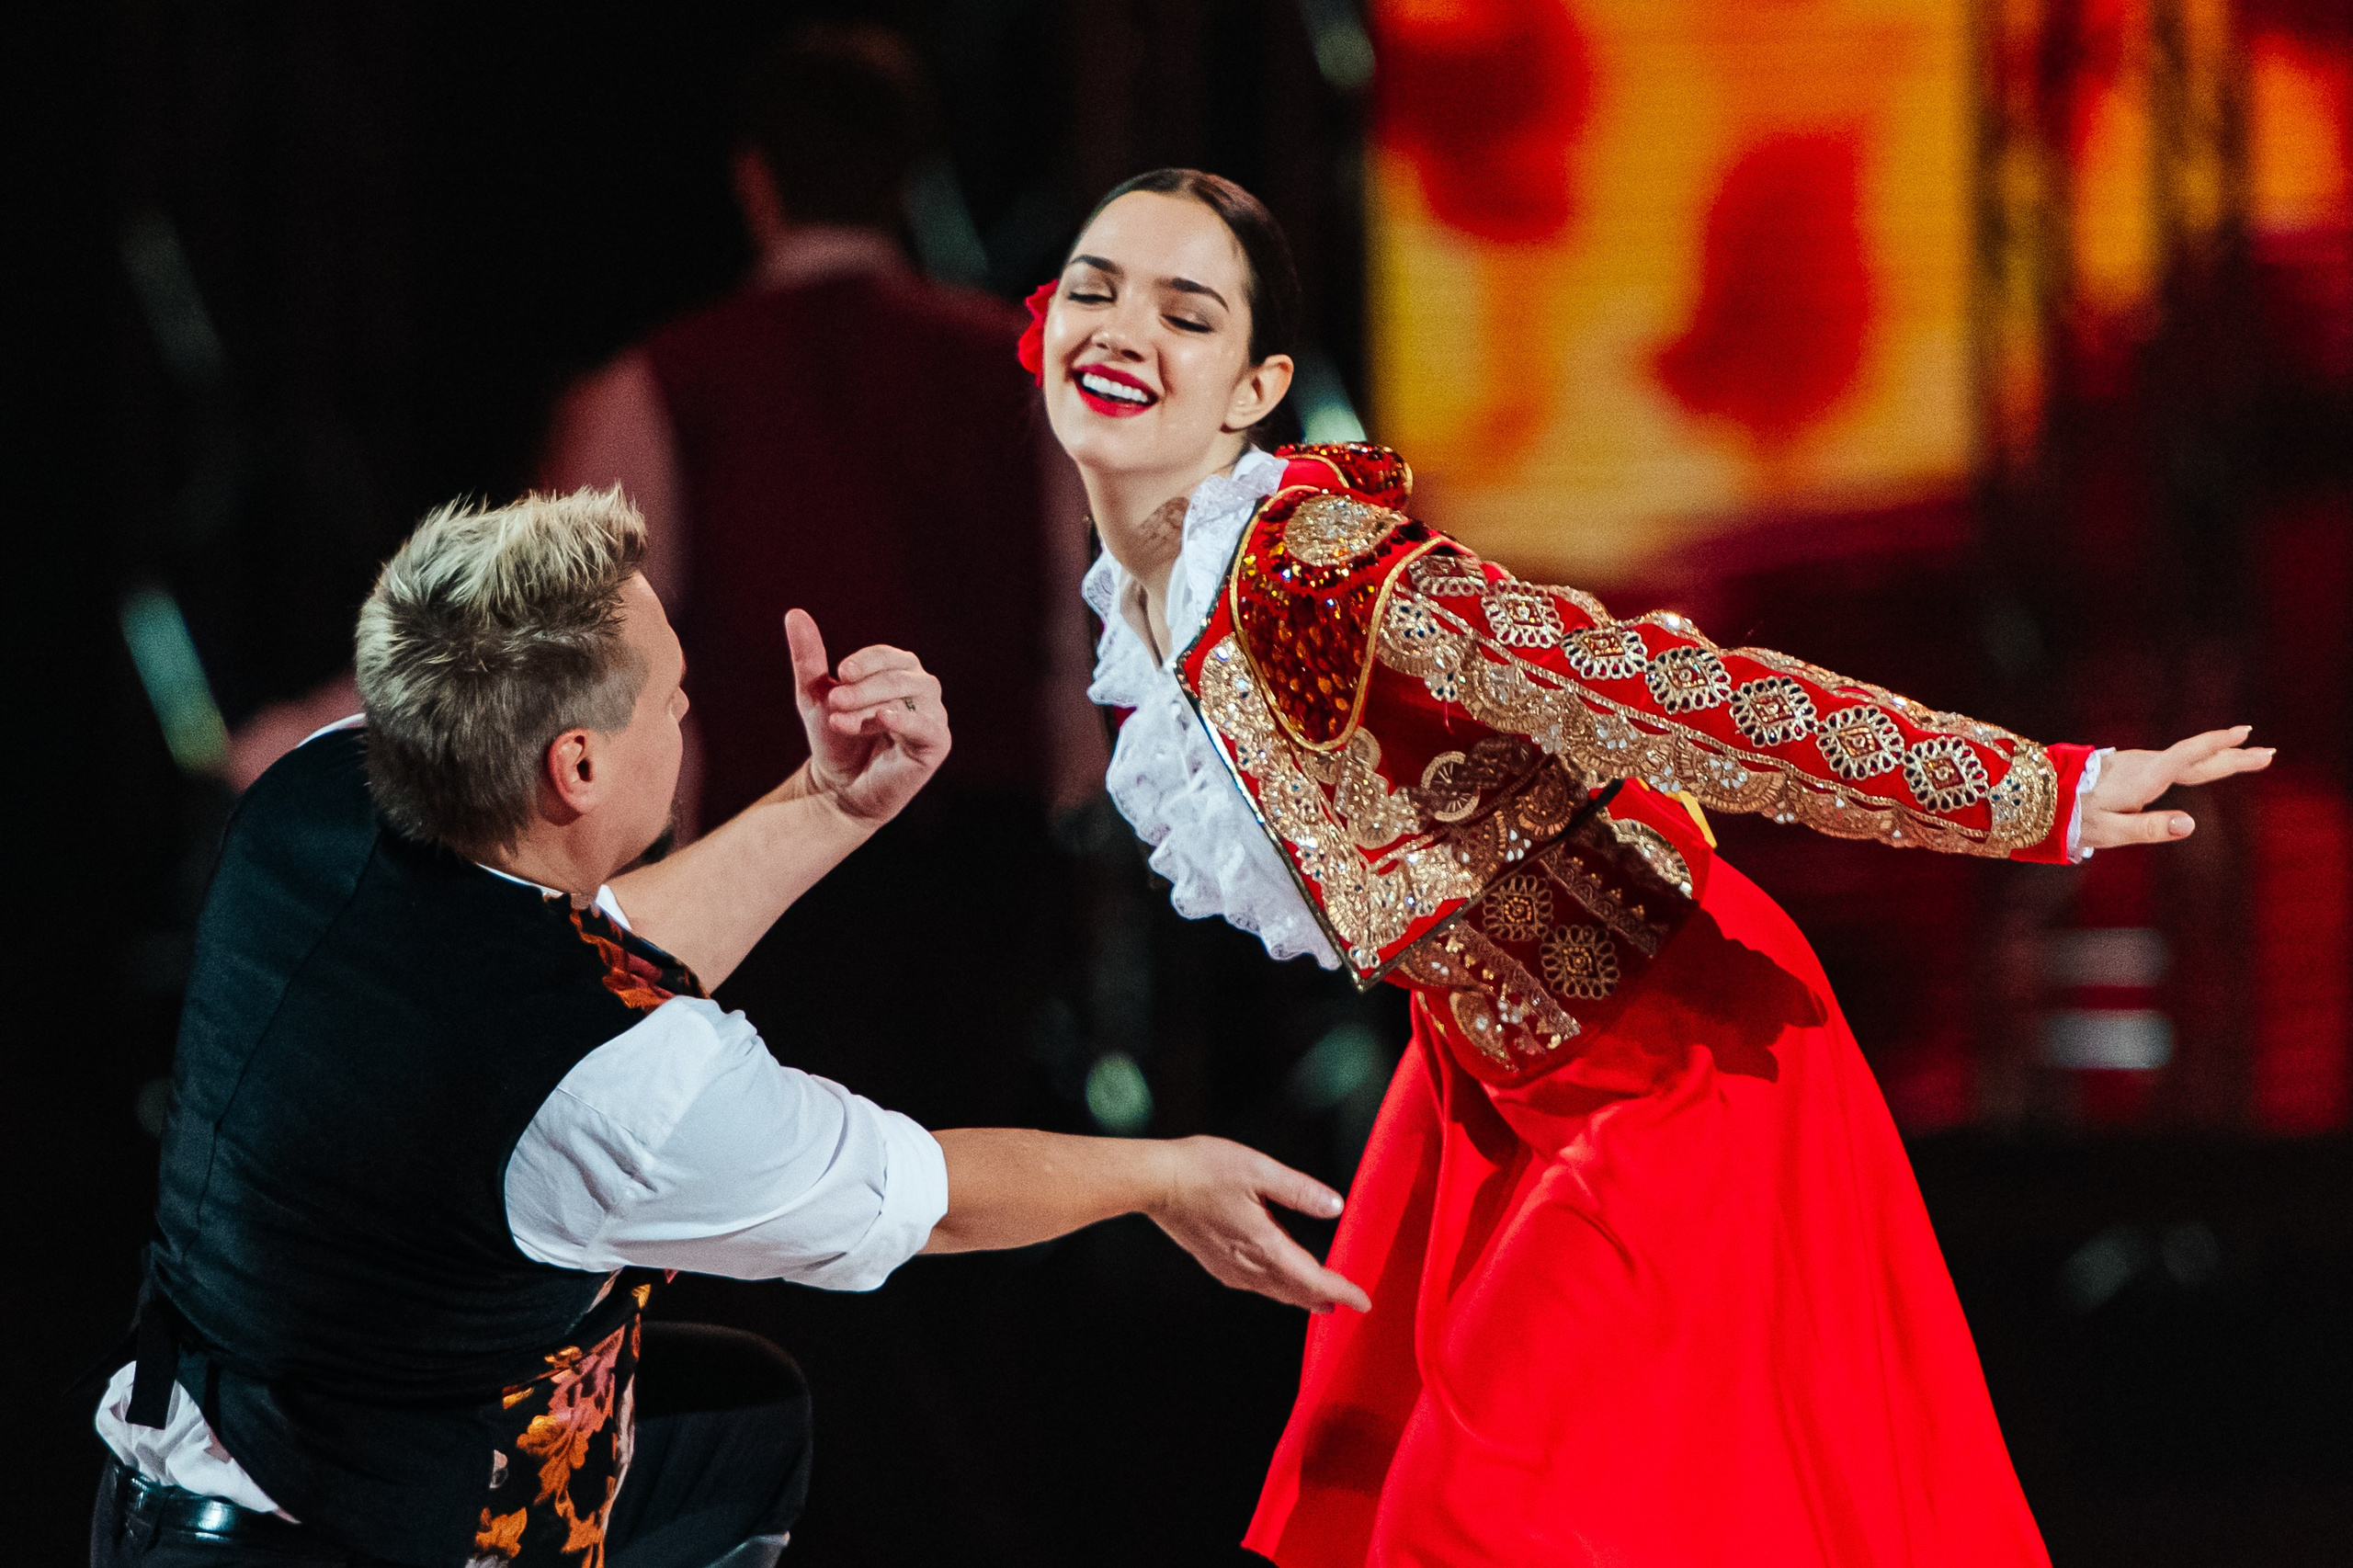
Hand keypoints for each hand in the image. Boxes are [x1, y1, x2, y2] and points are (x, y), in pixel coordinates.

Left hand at [785, 607, 950, 824]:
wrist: (838, 787)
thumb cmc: (834, 739)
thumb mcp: (816, 696)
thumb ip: (809, 657)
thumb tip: (794, 614)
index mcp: (899, 671)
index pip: (888, 656)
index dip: (867, 660)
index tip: (840, 672)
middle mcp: (921, 690)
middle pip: (899, 676)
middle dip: (864, 687)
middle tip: (834, 700)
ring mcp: (932, 716)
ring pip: (912, 697)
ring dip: (875, 704)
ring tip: (843, 720)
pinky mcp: (937, 744)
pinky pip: (927, 726)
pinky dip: (906, 720)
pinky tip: (883, 718)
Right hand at [1147, 1136, 1372, 1313]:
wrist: (1155, 1182)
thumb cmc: (1203, 1171)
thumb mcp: (1259, 1170)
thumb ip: (1300, 1191)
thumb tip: (1335, 1207)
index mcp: (1264, 1244)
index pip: (1312, 1278)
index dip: (1341, 1290)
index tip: (1363, 1301)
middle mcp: (1247, 1264)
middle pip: (1295, 1292)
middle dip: (1324, 1298)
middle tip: (1348, 1302)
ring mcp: (1229, 1267)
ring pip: (1275, 1291)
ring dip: (1301, 1295)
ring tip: (1320, 1298)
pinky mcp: (1216, 1262)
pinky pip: (1255, 1283)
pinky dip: (1277, 1287)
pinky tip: (1278, 1279)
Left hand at [2079, 725, 2273, 850]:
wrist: (2039, 796)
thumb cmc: (2074, 817)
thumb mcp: (2110, 831)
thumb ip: (2150, 828)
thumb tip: (2190, 825)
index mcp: (2144, 778)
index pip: (2187, 757)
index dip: (2217, 746)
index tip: (2246, 736)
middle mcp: (2143, 765)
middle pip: (2195, 758)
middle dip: (2232, 755)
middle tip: (2267, 752)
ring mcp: (2136, 764)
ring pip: (2185, 759)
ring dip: (2216, 756)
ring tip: (2246, 755)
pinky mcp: (2130, 768)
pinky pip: (2172, 762)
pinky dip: (2195, 760)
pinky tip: (2203, 763)